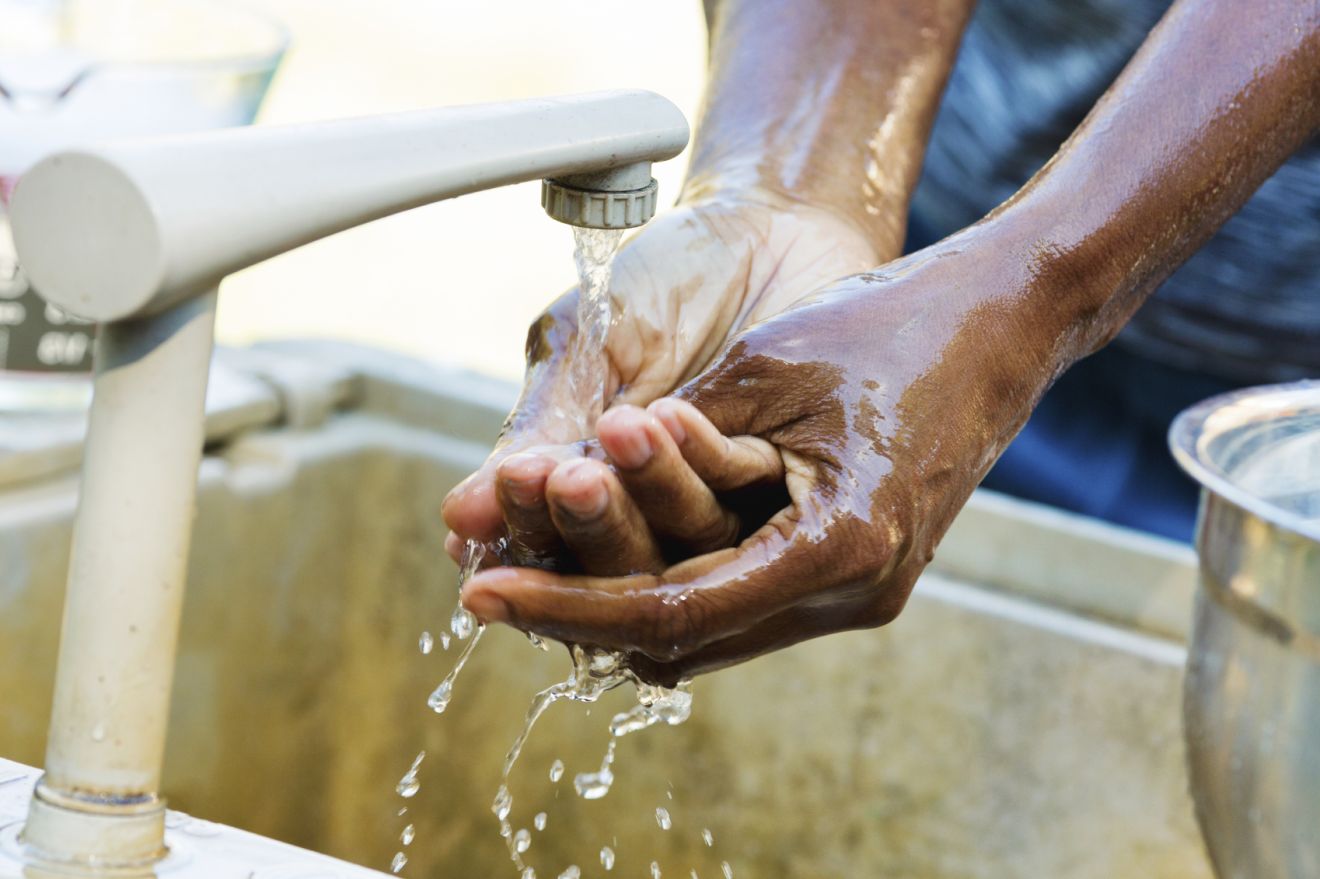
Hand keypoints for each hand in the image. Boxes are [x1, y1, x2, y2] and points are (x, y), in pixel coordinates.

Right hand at [441, 192, 877, 557]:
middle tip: (575, 476)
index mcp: (583, 499)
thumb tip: (459, 521)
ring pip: (686, 544)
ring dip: (652, 489)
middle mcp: (653, 522)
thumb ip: (538, 432)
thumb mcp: (584, 350)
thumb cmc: (659, 289)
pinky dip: (707, 457)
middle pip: (618, 567)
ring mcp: (722, 509)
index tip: (517, 479)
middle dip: (594, 520)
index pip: (549, 545)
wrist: (757, 228)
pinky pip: (746, 496)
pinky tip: (674, 415)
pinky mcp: (786, 486)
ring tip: (626, 429)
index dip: (529, 520)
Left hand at [461, 221, 1081, 682]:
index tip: (481, 595)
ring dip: (623, 594)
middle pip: (685, 641)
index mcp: (838, 549)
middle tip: (489, 585)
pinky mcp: (853, 571)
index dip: (567, 606)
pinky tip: (612, 542)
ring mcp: (859, 591)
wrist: (998, 320)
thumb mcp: (762, 371)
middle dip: (581, 610)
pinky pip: (743, 597)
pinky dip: (673, 575)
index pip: (672, 610)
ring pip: (710, 629)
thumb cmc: (886, 324)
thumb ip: (672, 448)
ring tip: (533, 562)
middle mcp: (853, 594)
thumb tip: (580, 492)